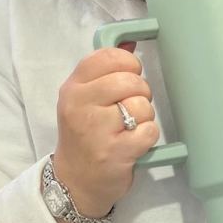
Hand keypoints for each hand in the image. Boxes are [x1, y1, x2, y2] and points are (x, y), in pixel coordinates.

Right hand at [53, 43, 158, 215]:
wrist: (75, 182)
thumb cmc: (85, 135)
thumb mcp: (84, 99)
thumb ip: (106, 69)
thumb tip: (131, 40)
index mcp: (73, 88)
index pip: (108, 56)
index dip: (128, 64)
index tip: (129, 76)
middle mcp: (80, 106)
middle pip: (129, 81)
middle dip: (140, 92)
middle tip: (131, 107)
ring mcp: (96, 130)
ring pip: (142, 106)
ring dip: (144, 117)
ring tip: (130, 127)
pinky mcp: (115, 153)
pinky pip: (149, 131)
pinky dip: (148, 137)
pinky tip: (134, 143)